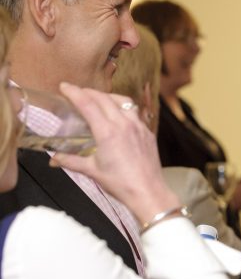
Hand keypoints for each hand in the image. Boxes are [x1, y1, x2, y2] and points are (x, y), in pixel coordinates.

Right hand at [49, 83, 179, 223]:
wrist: (148, 192)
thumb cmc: (121, 183)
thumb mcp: (92, 171)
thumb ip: (71, 161)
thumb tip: (54, 159)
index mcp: (108, 132)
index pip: (87, 104)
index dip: (74, 92)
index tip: (65, 87)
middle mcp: (124, 124)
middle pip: (104, 98)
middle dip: (88, 92)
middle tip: (77, 92)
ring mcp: (139, 127)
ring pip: (123, 101)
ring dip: (108, 96)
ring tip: (98, 99)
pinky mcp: (148, 132)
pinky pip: (135, 112)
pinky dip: (124, 107)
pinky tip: (119, 113)